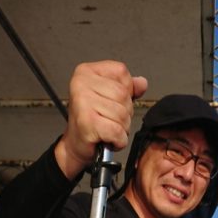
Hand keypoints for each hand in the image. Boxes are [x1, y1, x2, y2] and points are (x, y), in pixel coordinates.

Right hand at [55, 60, 147, 179]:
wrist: (75, 145)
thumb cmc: (90, 121)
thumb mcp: (108, 97)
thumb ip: (126, 88)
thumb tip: (142, 83)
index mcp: (86, 72)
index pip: (121, 72)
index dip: (126, 90)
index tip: (113, 102)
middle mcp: (82, 84)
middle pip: (123, 95)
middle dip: (125, 113)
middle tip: (110, 120)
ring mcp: (83, 102)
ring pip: (122, 114)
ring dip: (122, 128)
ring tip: (108, 130)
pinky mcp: (87, 122)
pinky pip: (117, 131)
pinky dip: (118, 140)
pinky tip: (109, 139)